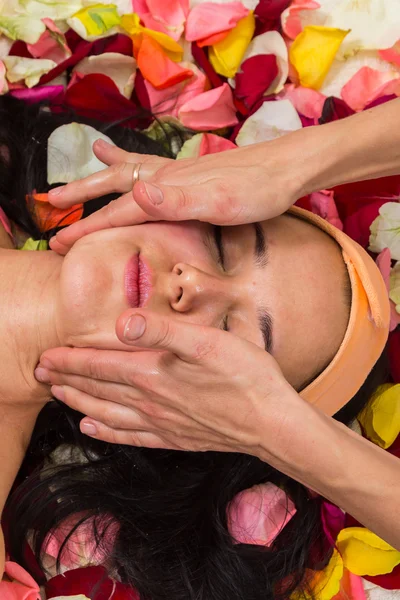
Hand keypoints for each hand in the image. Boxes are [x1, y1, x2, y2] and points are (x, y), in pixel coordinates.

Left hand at [36, 309, 303, 463]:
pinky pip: (130, 436)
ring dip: (80, 402)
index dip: (71, 359)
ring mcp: (162, 422)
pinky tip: (93, 430)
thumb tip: (122, 322)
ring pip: (108, 413)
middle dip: (66, 379)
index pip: (100, 365)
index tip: (46, 355)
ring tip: (59, 396)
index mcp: (154, 373)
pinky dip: (106, 433)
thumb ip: (163, 331)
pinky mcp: (175, 437)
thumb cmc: (246, 376)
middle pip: (98, 389)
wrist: (272, 423)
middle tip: (41, 373)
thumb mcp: (208, 341)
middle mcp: (151, 401)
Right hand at [48, 129, 310, 254]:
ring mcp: (179, 173)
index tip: (57, 244)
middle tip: (51, 204)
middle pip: (114, 186)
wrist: (287, 167)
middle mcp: (167, 177)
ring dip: (101, 177)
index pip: (117, 213)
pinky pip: (153, 166)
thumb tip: (134, 191)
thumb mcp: (219, 202)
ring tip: (81, 170)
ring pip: (129, 173)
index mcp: (167, 191)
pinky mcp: (192, 173)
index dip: (86, 229)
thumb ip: (176, 199)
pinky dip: (134, 162)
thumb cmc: (258, 192)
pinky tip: (133, 162)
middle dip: (82, 199)